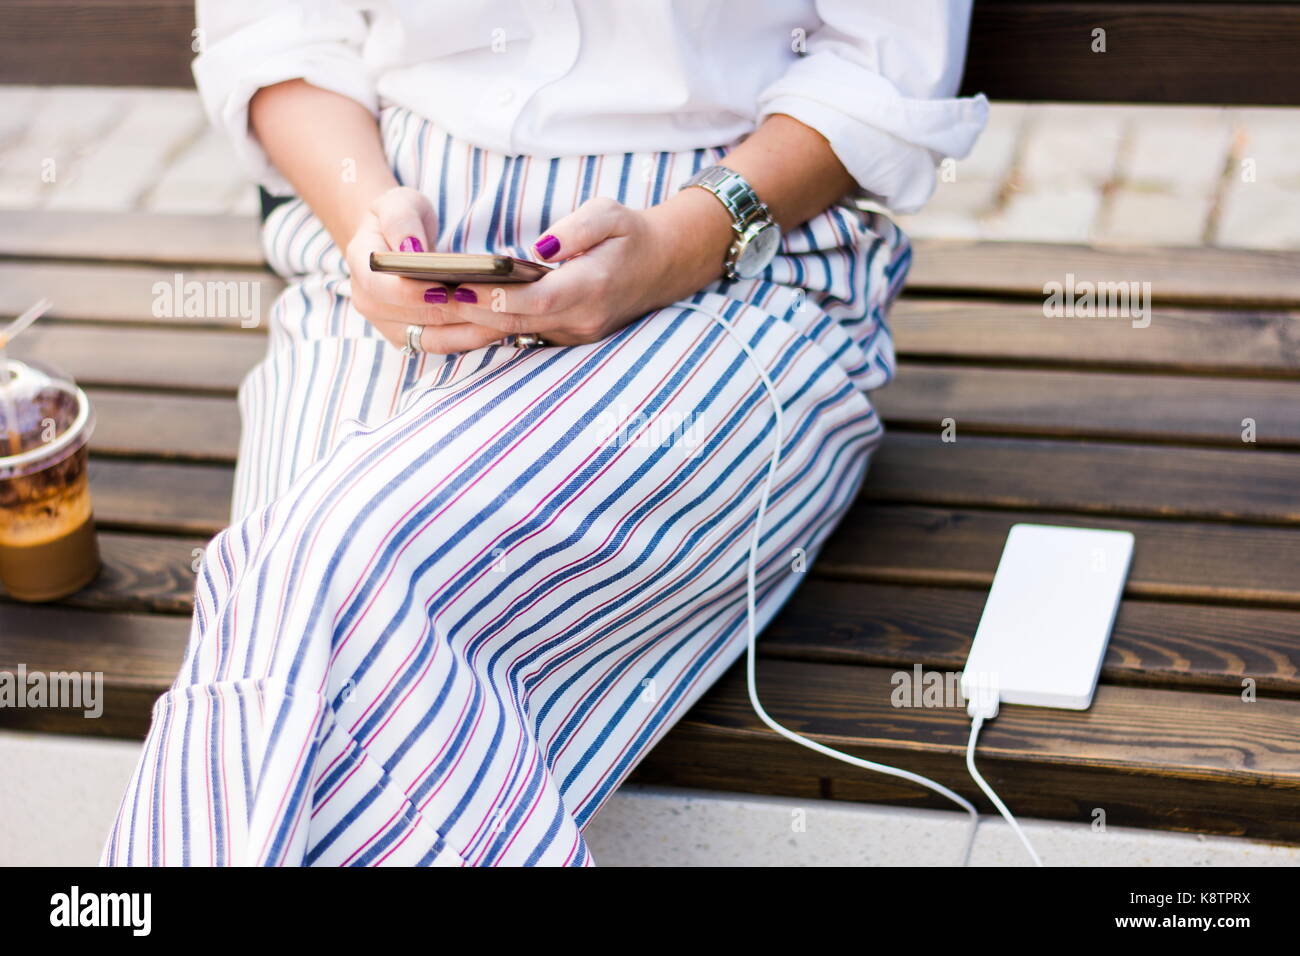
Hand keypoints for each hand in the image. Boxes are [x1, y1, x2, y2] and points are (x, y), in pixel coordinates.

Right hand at [343, 186, 504, 352]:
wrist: (395, 242)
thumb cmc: (399, 219)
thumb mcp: (397, 204)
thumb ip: (401, 221)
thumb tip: (411, 249)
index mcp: (362, 269)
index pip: (382, 289)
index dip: (412, 293)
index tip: (443, 289)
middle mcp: (371, 305)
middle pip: (416, 317)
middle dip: (455, 312)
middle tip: (492, 304)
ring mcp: (392, 326)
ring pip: (435, 339)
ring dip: (471, 331)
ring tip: (506, 318)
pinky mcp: (414, 339)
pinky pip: (446, 344)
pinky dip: (474, 338)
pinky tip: (501, 326)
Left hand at [433, 190, 733, 347]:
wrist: (662, 268)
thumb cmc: (630, 235)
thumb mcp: (612, 215)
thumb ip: (578, 228)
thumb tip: (540, 248)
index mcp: (593, 288)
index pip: (536, 300)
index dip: (494, 296)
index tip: (455, 284)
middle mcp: (580, 321)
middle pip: (512, 322)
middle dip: (464, 310)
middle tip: (418, 294)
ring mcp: (571, 335)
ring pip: (509, 335)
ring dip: (464, 324)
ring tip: (419, 305)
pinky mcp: (561, 338)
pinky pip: (514, 336)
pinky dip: (479, 327)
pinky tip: (442, 315)